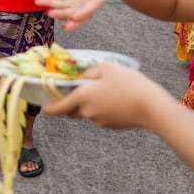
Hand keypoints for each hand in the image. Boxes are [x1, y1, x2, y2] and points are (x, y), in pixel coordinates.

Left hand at [37, 0, 126, 31]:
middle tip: (52, 15)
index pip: (95, 3)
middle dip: (67, 16)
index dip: (85, 12)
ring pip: (72, 10)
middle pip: (81, 12)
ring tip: (42, 7)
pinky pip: (67, 4)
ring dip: (58, 10)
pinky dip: (55, 4)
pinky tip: (41, 2)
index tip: (74, 17)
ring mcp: (86, 0)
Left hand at [42, 62, 168, 128]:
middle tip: (81, 90)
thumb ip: (89, 72)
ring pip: (88, 113)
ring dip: (90, 104)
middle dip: (72, 102)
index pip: (57, 108)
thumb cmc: (128, 83)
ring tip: (107, 91)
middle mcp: (87, 112)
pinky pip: (100, 116)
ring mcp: (99, 121)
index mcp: (82, 97)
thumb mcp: (106, 67)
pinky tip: (117, 99)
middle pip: (72, 110)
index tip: (43, 107)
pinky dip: (103, 109)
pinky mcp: (111, 126)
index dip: (48, 108)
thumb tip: (83, 78)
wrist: (151, 106)